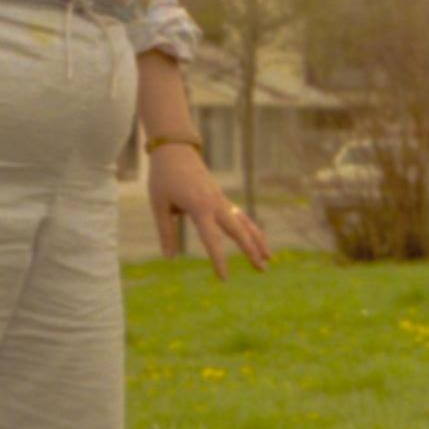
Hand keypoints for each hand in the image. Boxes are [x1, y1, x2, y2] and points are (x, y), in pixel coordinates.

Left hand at [147, 149, 269, 280]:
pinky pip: (240, 216)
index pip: (212, 239)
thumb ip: (166, 232)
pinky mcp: (222, 198)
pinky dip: (250, 229)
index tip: (224, 279)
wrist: (175, 149)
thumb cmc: (163, 177)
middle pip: (239, 231)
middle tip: (264, 271)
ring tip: (269, 258)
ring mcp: (222, 200)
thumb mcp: (159, 205)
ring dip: (258, 241)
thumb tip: (170, 258)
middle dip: (252, 251)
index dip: (219, 259)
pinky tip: (256, 240)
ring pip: (245, 223)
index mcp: (199, 206)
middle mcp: (216, 203)